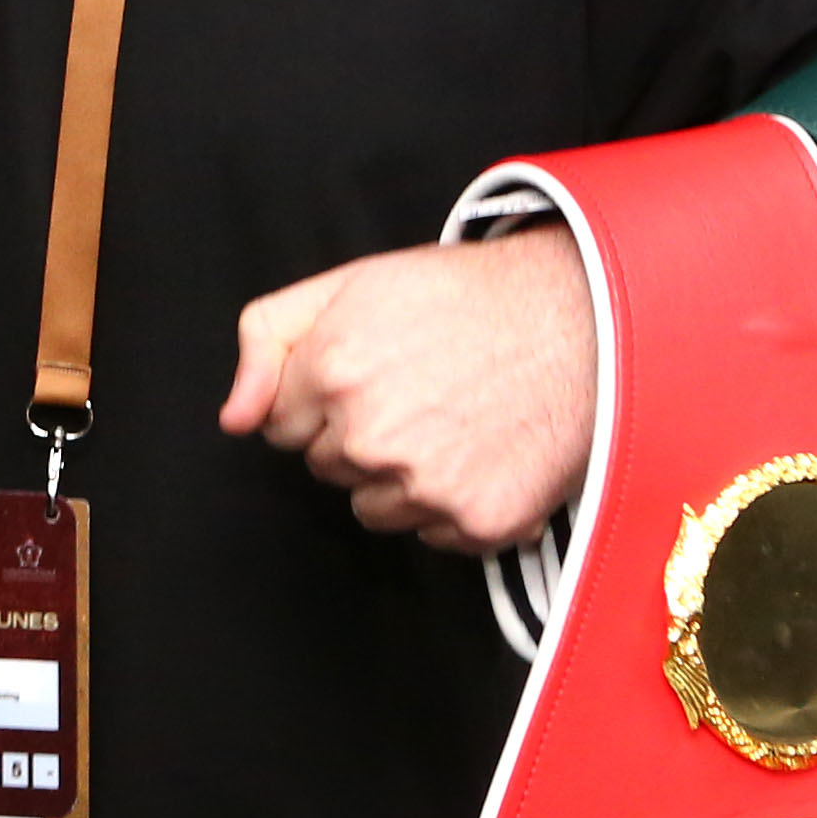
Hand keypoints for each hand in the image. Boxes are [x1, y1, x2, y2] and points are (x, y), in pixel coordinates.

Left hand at [216, 224, 595, 554]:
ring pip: (371, 506)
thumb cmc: (468, 298)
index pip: (282, 424)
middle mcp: (371, 435)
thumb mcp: (352, 284)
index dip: (323, 396)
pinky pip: (429, 532)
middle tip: (419, 388)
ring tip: (453, 419)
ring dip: (399, 475)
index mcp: (332, 370)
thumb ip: (268, 339)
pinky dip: (450, 502)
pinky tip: (482, 450)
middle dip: (357, 433)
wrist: (582, 321)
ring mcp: (424, 485)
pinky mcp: (475, 522)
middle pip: (326, 466)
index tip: (372, 371)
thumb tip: (234, 418)